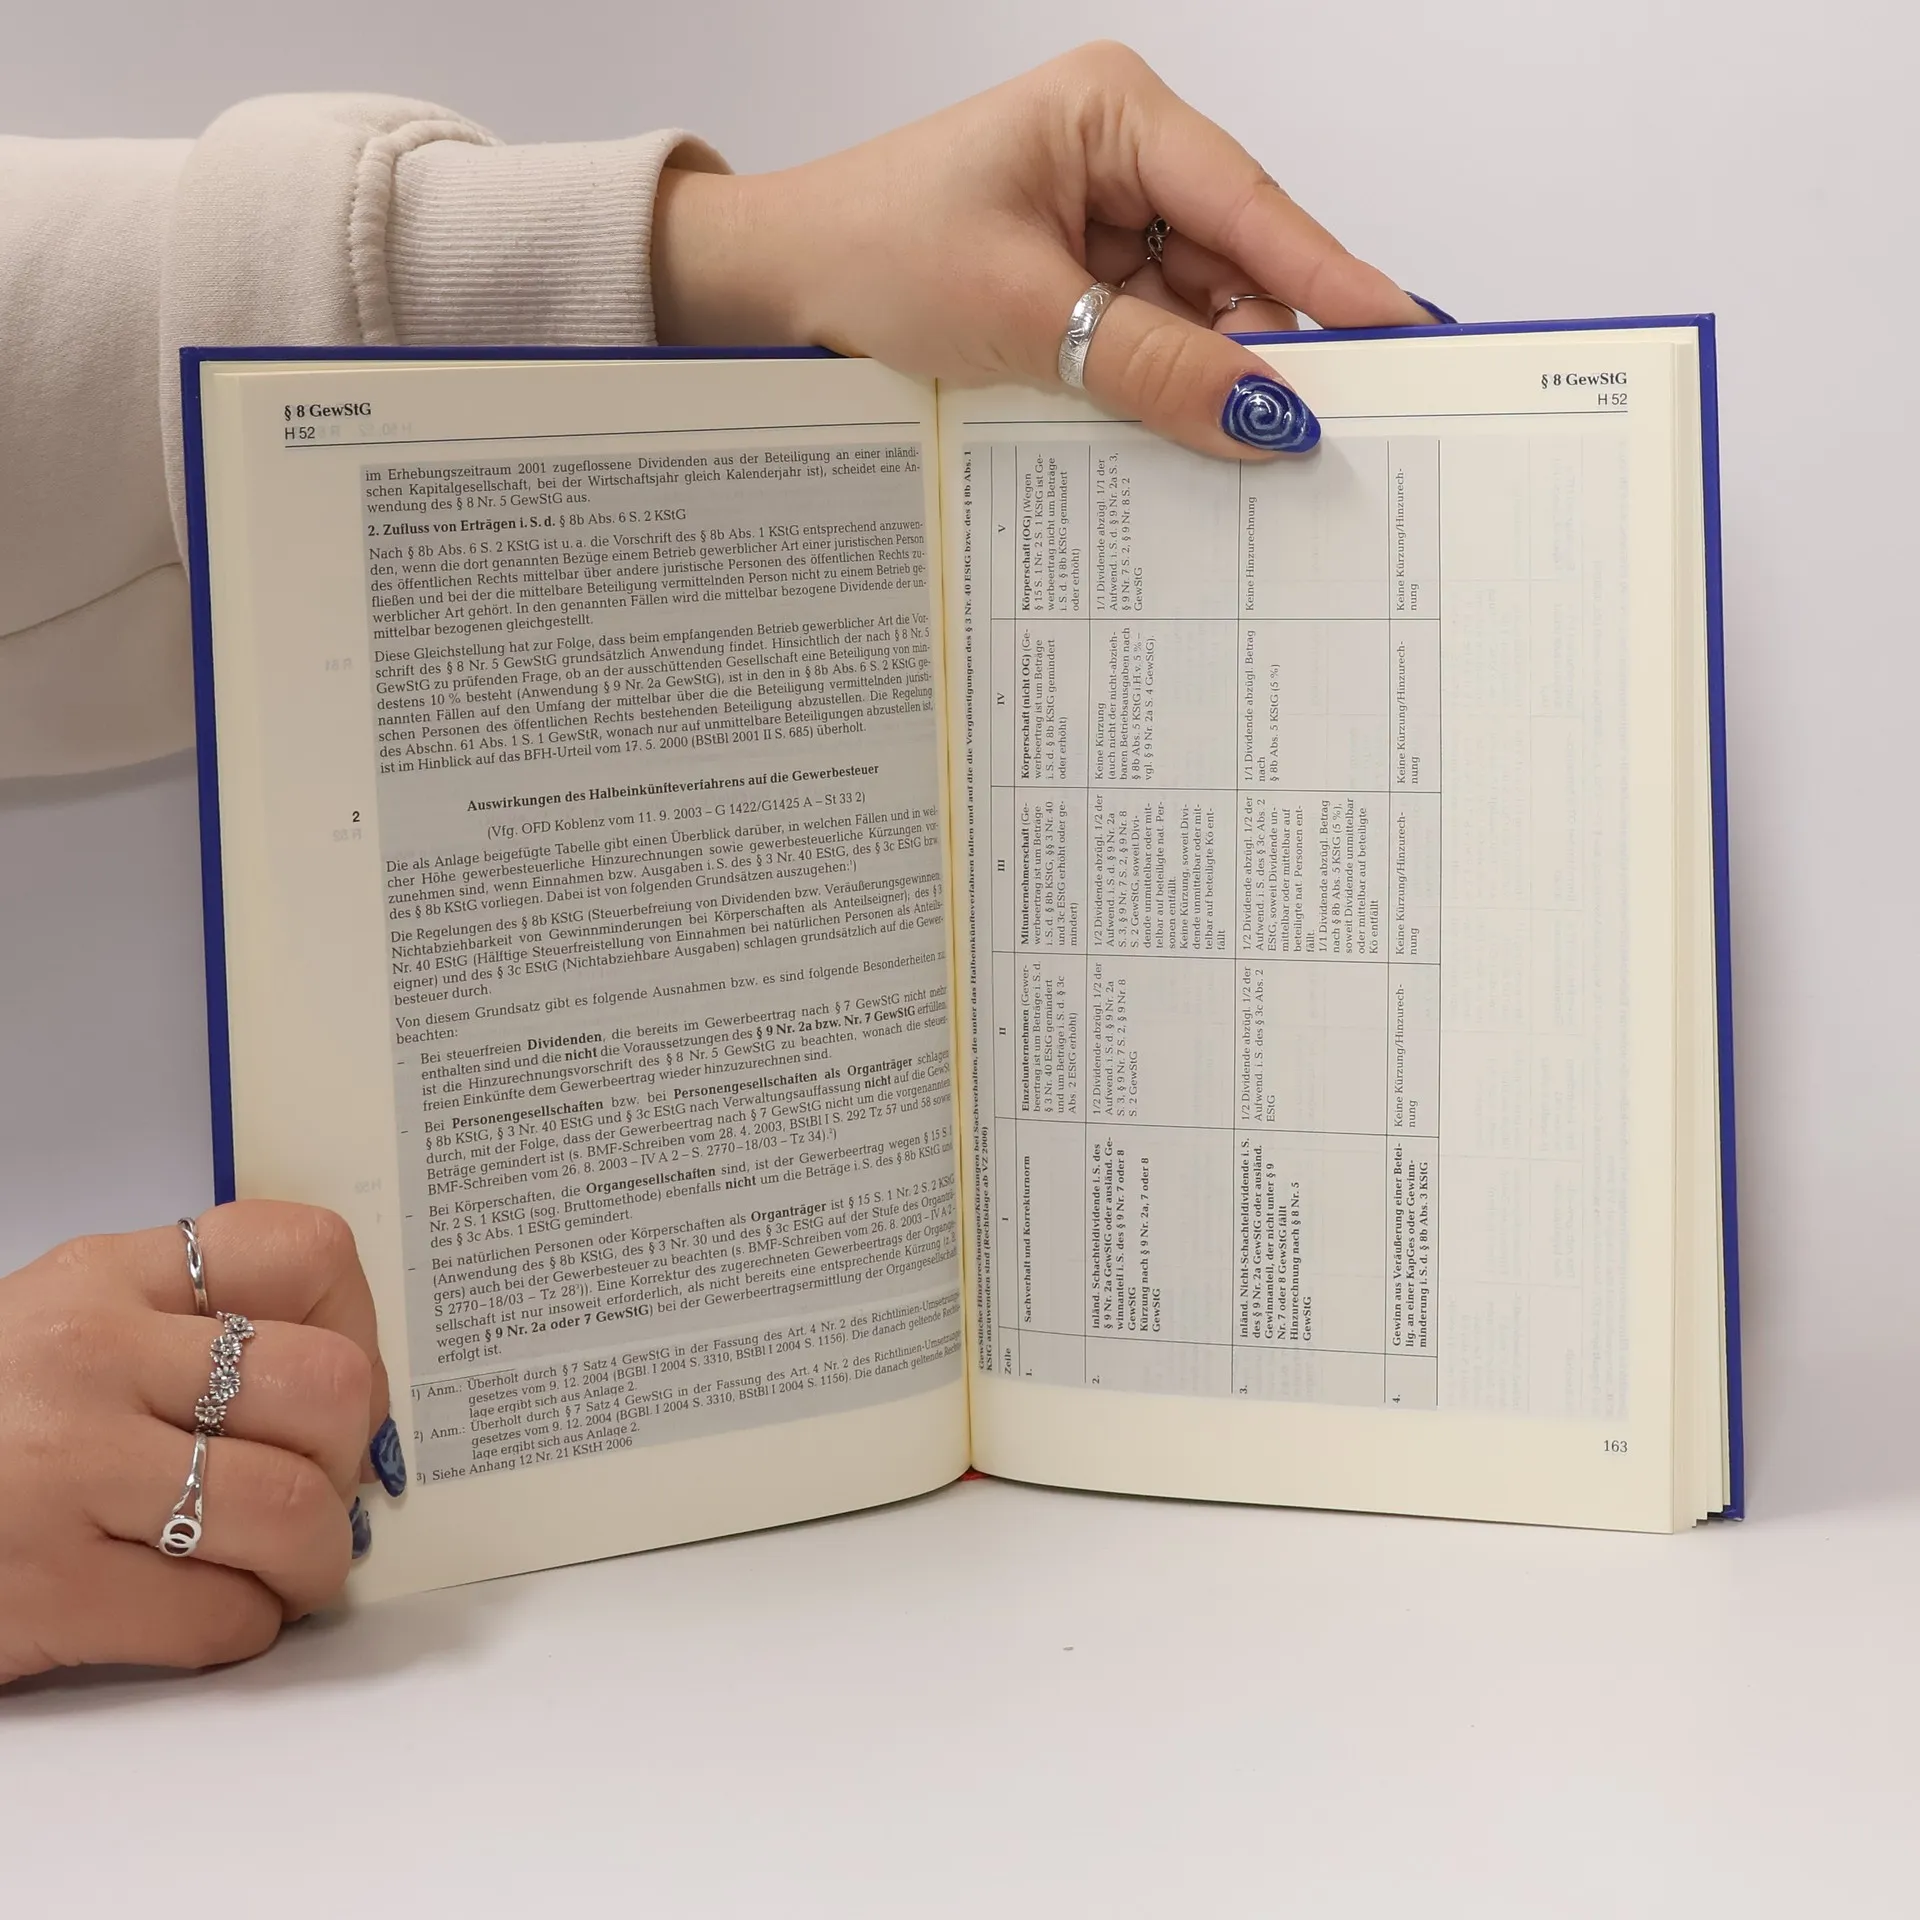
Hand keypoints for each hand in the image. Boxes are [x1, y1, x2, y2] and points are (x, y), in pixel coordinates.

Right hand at [0, 1203, 398, 1682]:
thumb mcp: (62, 1329)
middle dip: (349, 1457)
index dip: (361, 1327)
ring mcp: (64, 1469)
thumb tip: (342, 1395)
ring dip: (315, 1558)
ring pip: (292, 1506)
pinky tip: (212, 1610)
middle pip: (327, 1385)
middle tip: (320, 1490)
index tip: (348, 1384)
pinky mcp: (45, 1587)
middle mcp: (89, 1355)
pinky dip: (245, 1625)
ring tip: (287, 1567)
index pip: (306, 1253)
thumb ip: (184, 1332)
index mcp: (106, 1276)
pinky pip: (221, 1612)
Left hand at [652, 41, 1440, 457]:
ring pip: (1202, 318)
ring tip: (1244, 462)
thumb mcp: (1024, 316)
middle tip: (1321, 439)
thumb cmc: (869, 257)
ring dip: (1212, 385)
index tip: (1409, 334)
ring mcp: (1106, 225)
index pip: (1252, 205)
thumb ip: (1154, 368)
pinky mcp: (1083, 285)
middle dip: (1266, 350)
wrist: (771, 291)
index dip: (1333, 278)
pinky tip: (1185, 444)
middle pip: (1240, 267)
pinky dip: (1167, 396)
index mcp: (1115, 114)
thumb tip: (1270, 415)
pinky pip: (1154, 346)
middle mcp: (1123, 159)